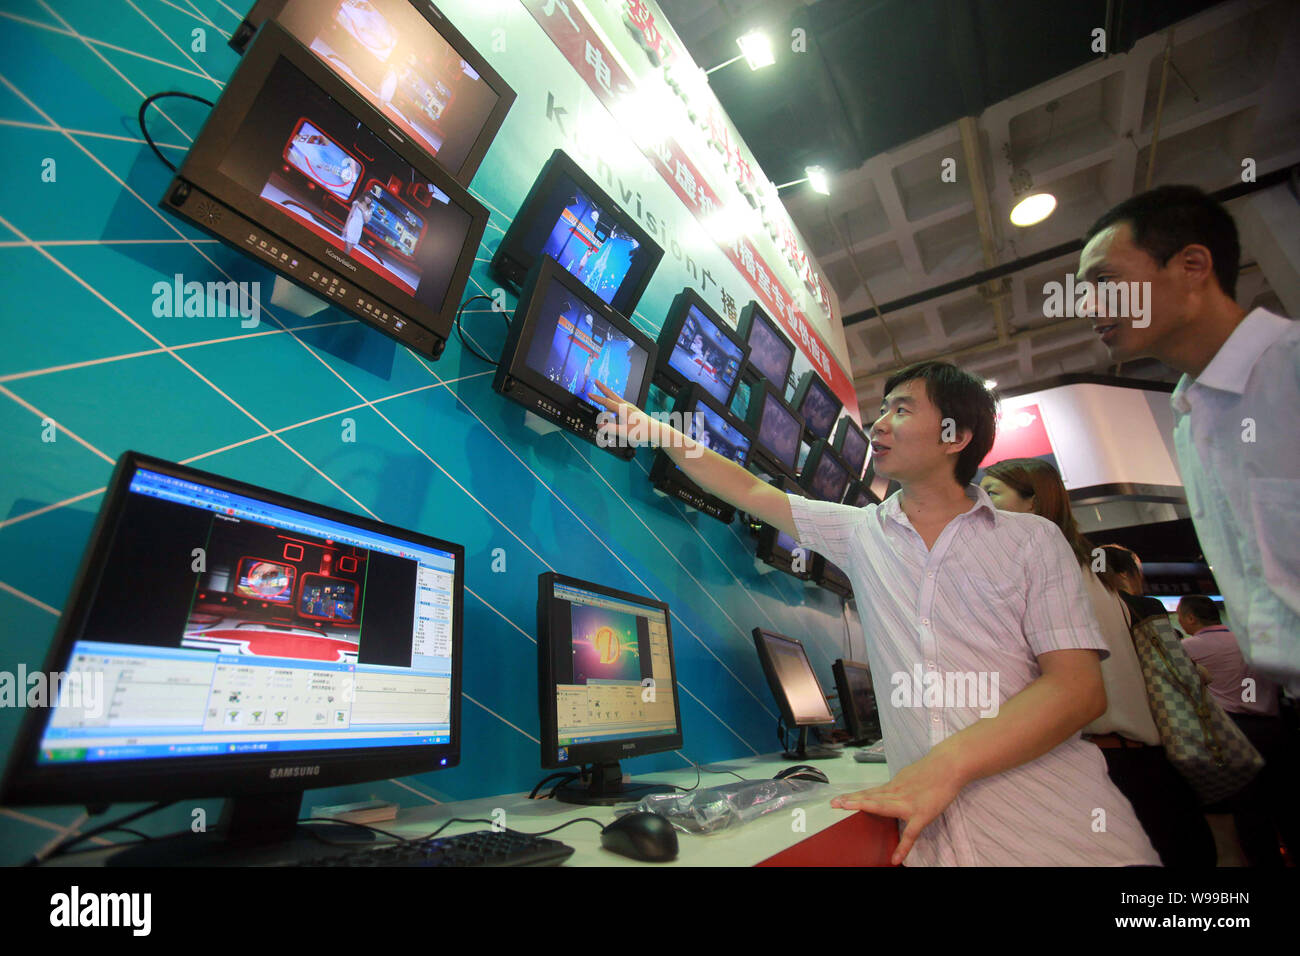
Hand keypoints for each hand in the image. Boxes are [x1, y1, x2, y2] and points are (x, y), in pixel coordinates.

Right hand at [588, 380, 653, 448]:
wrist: (655, 430)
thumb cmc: (642, 431)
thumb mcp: (625, 432)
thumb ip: (611, 428)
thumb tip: (600, 425)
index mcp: (624, 409)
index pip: (607, 402)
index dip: (597, 398)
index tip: (589, 394)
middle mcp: (626, 406)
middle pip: (612, 394)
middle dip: (603, 388)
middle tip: (596, 381)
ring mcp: (630, 408)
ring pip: (615, 402)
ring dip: (607, 403)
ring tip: (604, 414)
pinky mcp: (632, 411)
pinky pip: (619, 407)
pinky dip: (613, 409)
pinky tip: (613, 416)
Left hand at [830, 749, 966, 864]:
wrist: (949, 766)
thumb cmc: (931, 770)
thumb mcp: (908, 776)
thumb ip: (897, 787)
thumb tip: (887, 792)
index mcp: (894, 786)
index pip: (870, 792)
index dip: (853, 796)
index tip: (837, 799)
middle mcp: (897, 793)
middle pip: (870, 797)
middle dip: (851, 801)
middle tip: (834, 804)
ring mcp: (908, 804)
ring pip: (882, 807)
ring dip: (864, 808)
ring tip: (847, 812)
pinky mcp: (922, 814)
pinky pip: (911, 833)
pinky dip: (903, 846)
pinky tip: (896, 858)